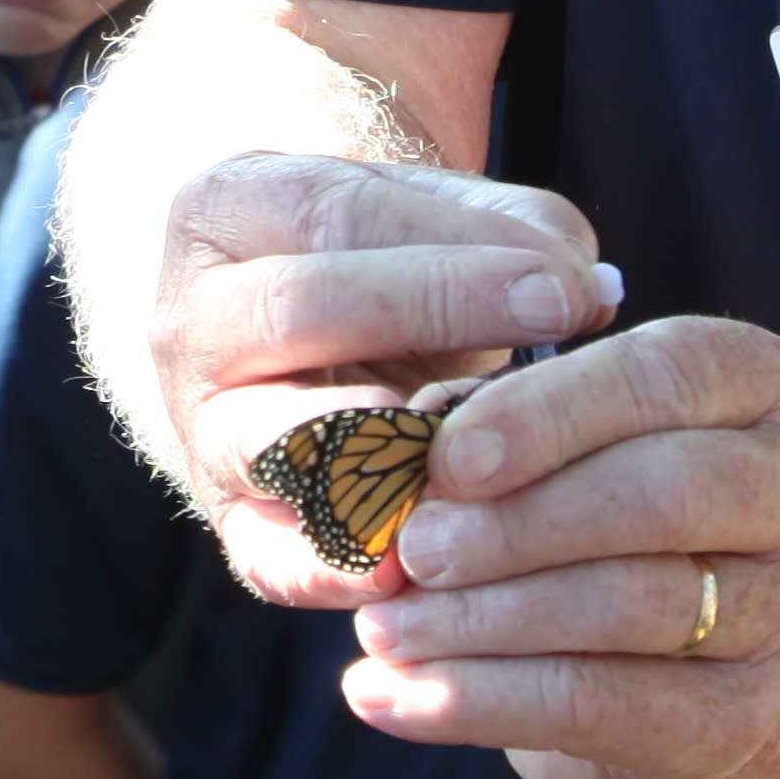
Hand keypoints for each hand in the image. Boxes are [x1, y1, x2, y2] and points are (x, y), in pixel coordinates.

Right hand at [150, 149, 620, 609]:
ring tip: (475, 457)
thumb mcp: (441, 218)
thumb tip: (588, 292)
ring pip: (274, 440)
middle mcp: (191, 317)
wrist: (317, 337)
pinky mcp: (230, 523)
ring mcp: (201, 427)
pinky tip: (415, 571)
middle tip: (551, 322)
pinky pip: (272, 557)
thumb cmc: (395, 265)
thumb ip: (519, 232)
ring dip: (380, 452)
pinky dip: (340, 571)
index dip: (456, 251)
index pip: (338, 216)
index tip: (565, 283)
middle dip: (434, 309)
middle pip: (298, 308)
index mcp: (226, 207)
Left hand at [338, 312, 779, 778]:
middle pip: (663, 495)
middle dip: (518, 525)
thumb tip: (399, 442)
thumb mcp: (564, 432)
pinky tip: (386, 697)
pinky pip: (598, 707)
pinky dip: (476, 702)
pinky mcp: (735, 717)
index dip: (547, 415)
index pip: (660, 377)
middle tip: (411, 551)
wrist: (698, 645)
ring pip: (630, 605)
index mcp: (753, 382)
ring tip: (382, 628)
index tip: (445, 458)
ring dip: (483, 621)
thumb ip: (490, 420)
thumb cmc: (600, 499)